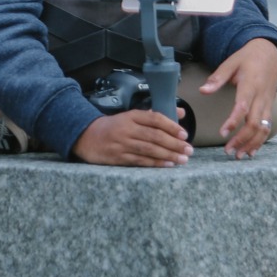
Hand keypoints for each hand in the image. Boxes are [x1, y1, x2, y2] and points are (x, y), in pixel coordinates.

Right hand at [72, 108, 190, 166]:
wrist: (87, 137)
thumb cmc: (115, 126)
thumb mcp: (132, 117)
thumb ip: (155, 115)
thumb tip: (180, 112)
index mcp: (131, 116)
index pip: (154, 118)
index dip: (170, 126)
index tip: (184, 134)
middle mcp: (127, 129)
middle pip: (154, 136)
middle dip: (174, 144)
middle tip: (189, 150)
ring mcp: (122, 144)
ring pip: (149, 149)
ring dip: (168, 155)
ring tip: (183, 159)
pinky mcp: (119, 158)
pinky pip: (140, 161)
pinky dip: (156, 163)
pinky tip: (168, 164)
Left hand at [200, 36, 276, 157]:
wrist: (269, 53)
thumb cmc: (247, 58)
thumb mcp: (231, 62)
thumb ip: (217, 78)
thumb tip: (202, 90)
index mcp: (250, 85)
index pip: (243, 107)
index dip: (233, 122)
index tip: (223, 133)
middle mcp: (261, 97)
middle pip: (255, 124)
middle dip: (242, 140)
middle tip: (228, 151)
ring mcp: (268, 103)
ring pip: (264, 129)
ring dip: (252, 144)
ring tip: (239, 155)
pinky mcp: (270, 107)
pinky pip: (268, 127)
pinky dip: (260, 140)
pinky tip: (251, 151)